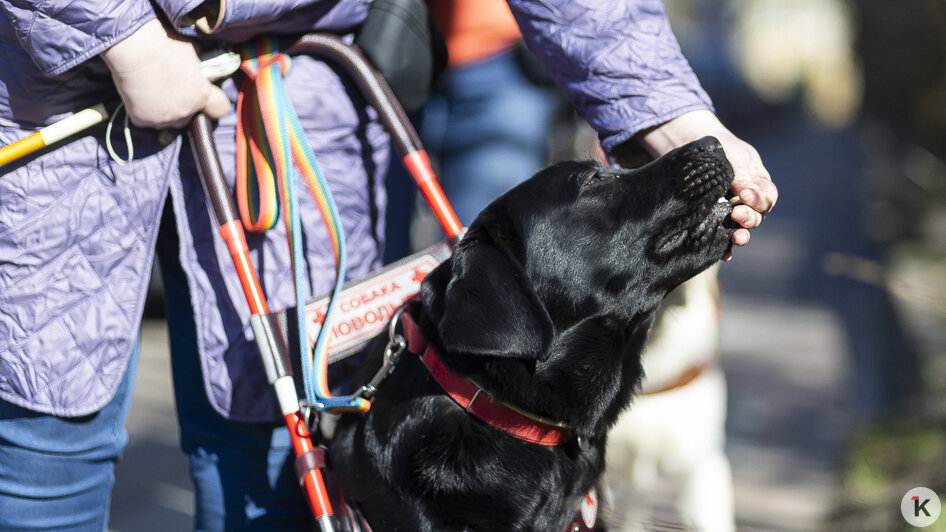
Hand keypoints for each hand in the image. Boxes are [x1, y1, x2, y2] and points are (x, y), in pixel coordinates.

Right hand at [101, 18, 229, 128]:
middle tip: (171, 89)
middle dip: (184, 106)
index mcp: (202, 95)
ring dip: (164, 110)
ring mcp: (163, 118)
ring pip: (168, 120)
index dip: (213, 103)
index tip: (206, 96)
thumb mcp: (193, 55)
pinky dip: (144, 110)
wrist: (134, 48)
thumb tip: (201, 75)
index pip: (220, 108)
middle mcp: (185, 111)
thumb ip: (199, 72)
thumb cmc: (164, 45)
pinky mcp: (142, 120)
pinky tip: (139, 94)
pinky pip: (147, 120)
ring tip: (153, 90)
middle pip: (189, 116)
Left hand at [635, 110, 777, 254]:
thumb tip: (745, 192)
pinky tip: (725, 254)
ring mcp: (730, 213)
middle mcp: (746, 202)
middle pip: (757, 216)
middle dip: (749, 218)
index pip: (767, 198)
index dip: (759, 200)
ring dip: (741, 235)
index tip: (744, 195)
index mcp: (757, 184)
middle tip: (736, 214)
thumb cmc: (719, 148)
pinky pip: (722, 238)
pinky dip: (725, 248)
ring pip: (741, 229)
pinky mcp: (712, 221)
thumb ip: (741, 172)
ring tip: (737, 237)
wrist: (693, 147)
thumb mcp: (733, 155)